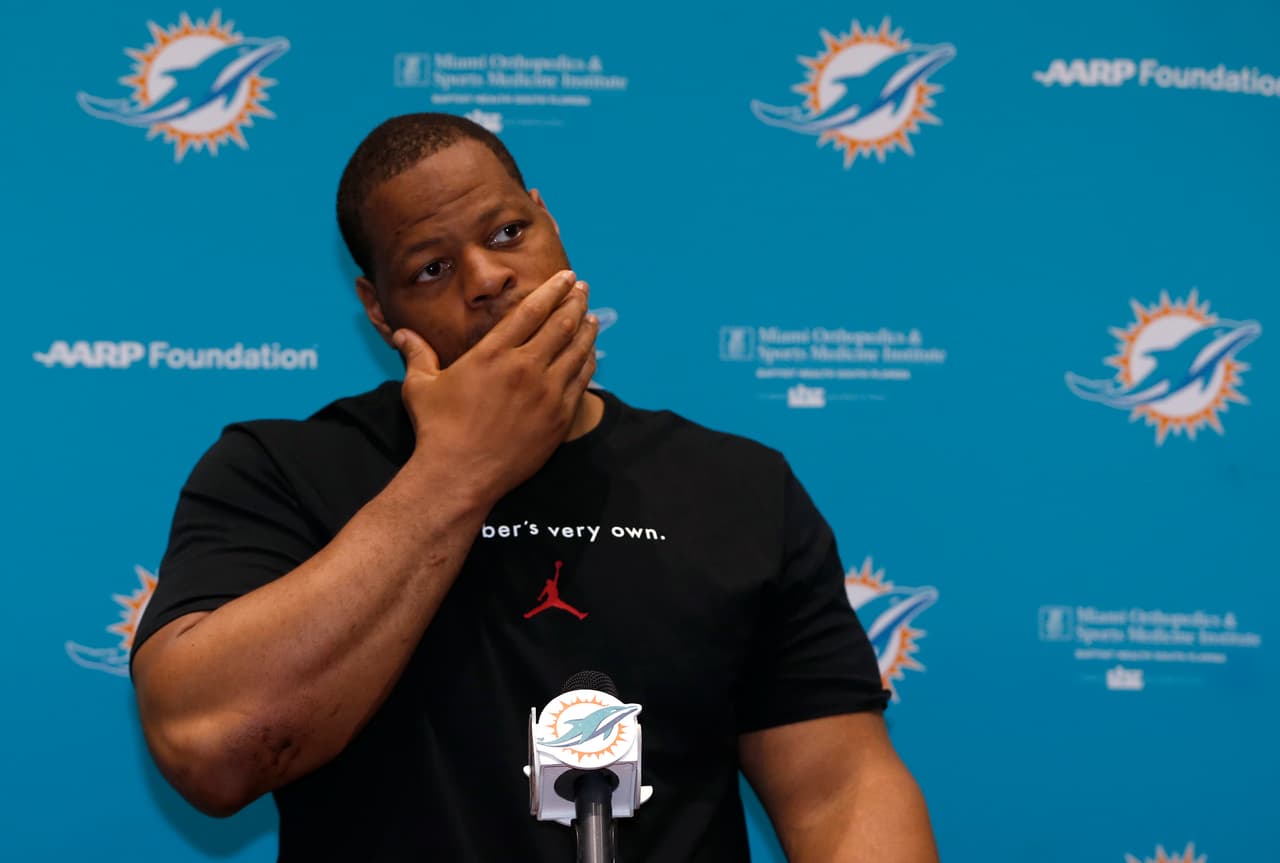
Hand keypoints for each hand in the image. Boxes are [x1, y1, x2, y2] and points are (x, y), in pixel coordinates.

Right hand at [391, 269, 597, 500]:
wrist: (459, 476)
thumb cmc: (437, 430)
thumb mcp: (420, 386)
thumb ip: (417, 354)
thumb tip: (401, 333)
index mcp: (493, 354)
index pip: (531, 310)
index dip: (552, 290)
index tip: (565, 278)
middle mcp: (524, 368)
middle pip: (560, 325)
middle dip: (575, 302)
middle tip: (583, 289)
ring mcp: (546, 393)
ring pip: (576, 351)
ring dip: (586, 329)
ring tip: (591, 317)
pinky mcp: (558, 418)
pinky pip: (581, 381)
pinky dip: (588, 362)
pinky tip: (590, 354)